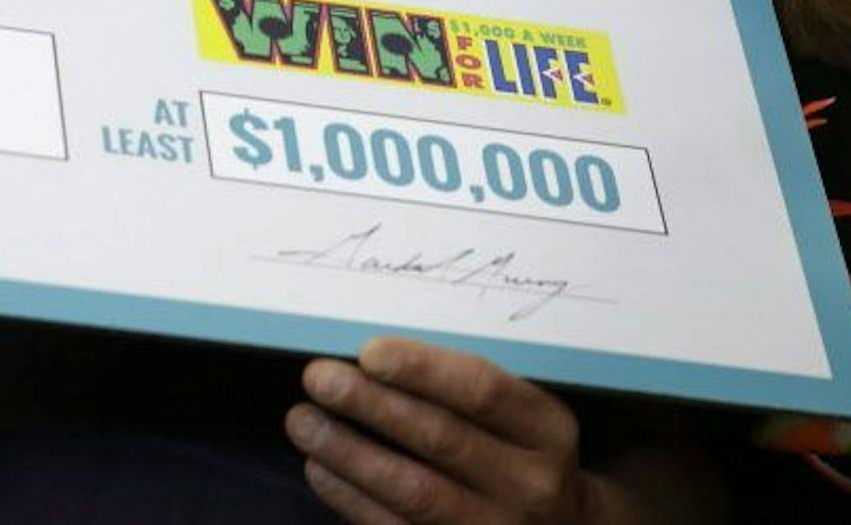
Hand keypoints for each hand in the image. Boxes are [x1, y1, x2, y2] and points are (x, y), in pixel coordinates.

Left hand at [287, 337, 639, 522]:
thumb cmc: (521, 451)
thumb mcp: (522, 415)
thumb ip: (463, 388)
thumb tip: (370, 358)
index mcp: (547, 430)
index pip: (483, 392)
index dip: (422, 369)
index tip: (367, 352)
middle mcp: (531, 484)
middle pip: (442, 438)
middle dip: (371, 404)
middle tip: (319, 378)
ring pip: (415, 490)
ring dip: (349, 453)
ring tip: (303, 421)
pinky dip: (351, 498)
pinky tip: (319, 468)